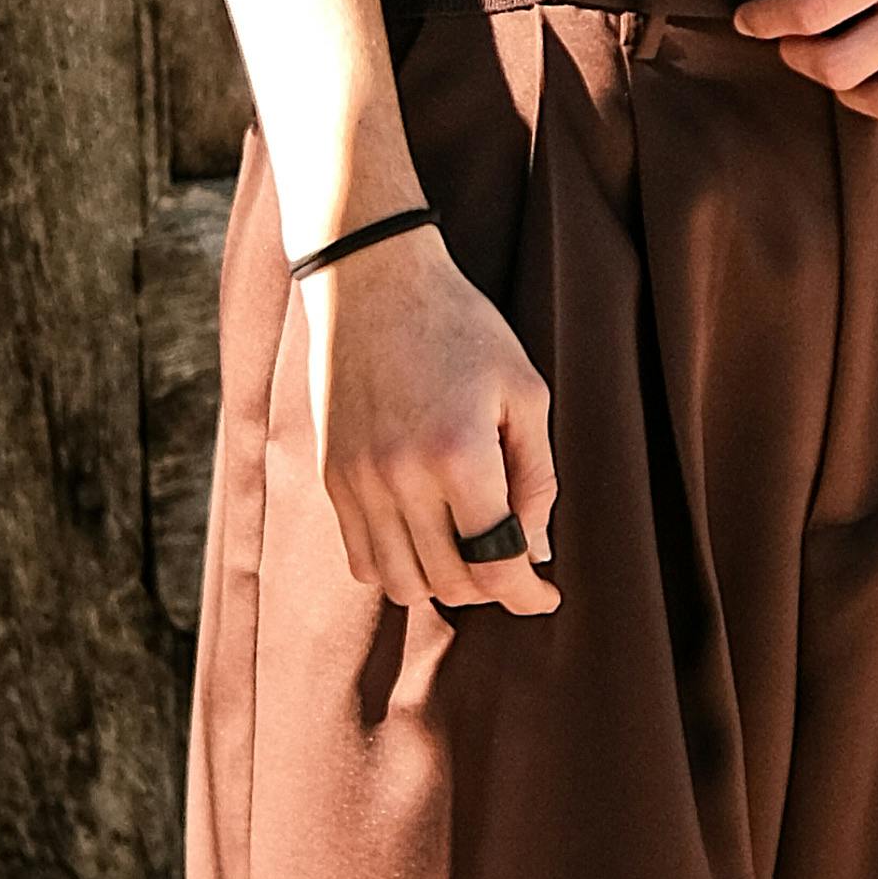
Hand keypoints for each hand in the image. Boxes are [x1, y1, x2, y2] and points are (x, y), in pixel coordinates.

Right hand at [302, 224, 561, 614]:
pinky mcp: (332, 478)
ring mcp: (358, 482)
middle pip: (449, 582)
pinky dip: (396, 567)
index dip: (526, 593)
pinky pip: (360, 558)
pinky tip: (424, 540)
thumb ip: (536, 478)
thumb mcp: (524, 392)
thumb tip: (536, 550)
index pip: (495, 562)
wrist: (372, 282)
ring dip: (441, 583)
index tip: (545, 596)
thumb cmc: (461, 328)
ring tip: (468, 554)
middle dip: (491, 588)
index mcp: (459, 455)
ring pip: (399, 583)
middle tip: (514, 565)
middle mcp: (401, 478)